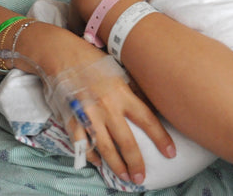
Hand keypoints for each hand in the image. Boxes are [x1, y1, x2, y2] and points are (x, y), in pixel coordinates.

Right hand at [41, 54, 174, 184]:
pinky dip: (90, 155)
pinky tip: (98, 163)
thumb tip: (153, 105)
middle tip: (142, 177)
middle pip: (126, 141)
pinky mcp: (72, 119)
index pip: (147, 119)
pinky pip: (82, 144)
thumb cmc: (94, 62)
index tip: (170, 153)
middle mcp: (107, 107)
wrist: (62, 55)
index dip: (161, 138)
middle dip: (136, 162)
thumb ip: (135, 90)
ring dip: (116, 165)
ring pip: (105, 147)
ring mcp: (89, 115)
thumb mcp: (120, 72)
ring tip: (125, 177)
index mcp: (122, 93)